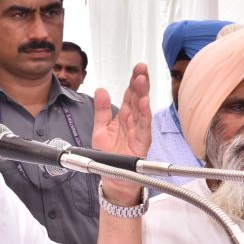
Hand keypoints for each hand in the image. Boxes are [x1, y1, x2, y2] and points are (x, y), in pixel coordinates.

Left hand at [91, 63, 151, 204]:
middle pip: (138, 98)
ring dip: (143, 94)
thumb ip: (101, 110)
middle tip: (142, 68)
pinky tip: (144, 103)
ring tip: (142, 80)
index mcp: (123, 115)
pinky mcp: (142, 141)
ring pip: (142, 109)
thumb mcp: (100, 128)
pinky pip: (144, 126)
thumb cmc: (108, 153)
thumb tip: (101, 90)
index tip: (137, 68)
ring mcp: (139, 130)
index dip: (133, 81)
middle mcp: (133, 120)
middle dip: (141, 82)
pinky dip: (144, 114)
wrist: (112, 175)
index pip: (130, 94)